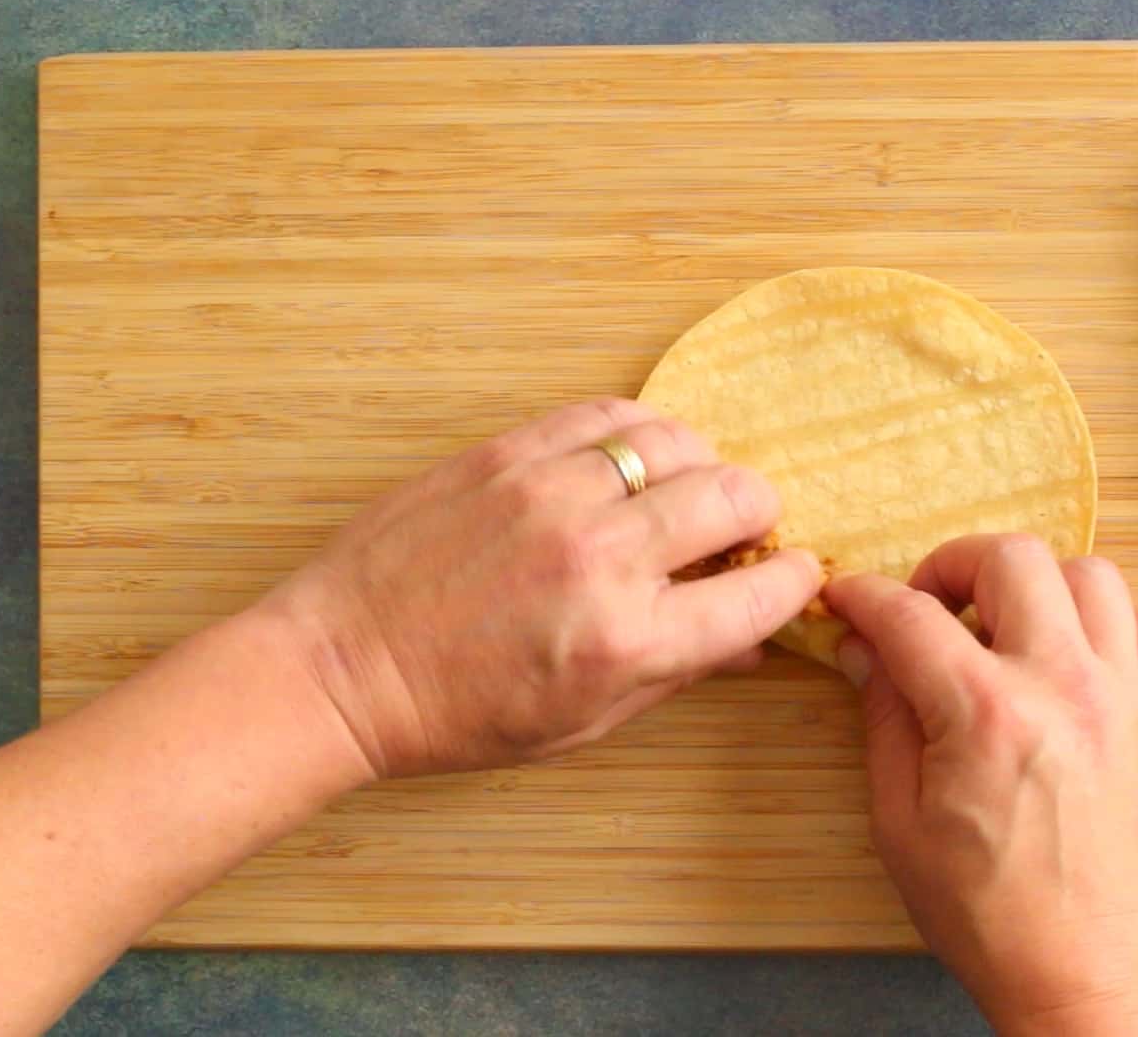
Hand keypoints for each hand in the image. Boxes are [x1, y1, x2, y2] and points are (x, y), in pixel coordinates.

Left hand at [255, 398, 821, 779]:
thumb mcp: (582, 723)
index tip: (792, 573)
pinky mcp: (508, 454)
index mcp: (626, 641)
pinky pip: (607, 414)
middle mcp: (601, 559)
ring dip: (700, 466)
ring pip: (678, 441)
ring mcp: (553, 495)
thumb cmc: (457, 713)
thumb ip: (677, 674)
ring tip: (680, 491)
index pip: (758, 595)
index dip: (792, 581)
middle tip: (738, 531)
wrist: (345, 668)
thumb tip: (754, 641)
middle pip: (736, 497)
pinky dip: (638, 431)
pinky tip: (632, 458)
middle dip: (757, 515)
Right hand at [825, 536, 1137, 1036]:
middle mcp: (1064, 687)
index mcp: (987, 716)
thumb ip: (883, 719)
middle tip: (929, 607)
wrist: (1089, 974)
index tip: (847, 598)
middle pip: (1010, 558)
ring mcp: (1122, 696)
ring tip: (1002, 624)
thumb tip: (864, 648)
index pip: (910, 615)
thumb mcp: (900, 825)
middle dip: (952, 565)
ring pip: (1089, 573)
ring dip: (1034, 583)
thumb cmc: (989, 916)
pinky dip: (1102, 618)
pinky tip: (1066, 654)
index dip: (864, 595)